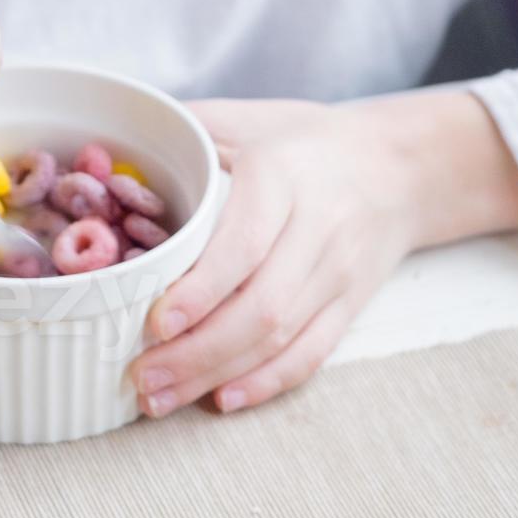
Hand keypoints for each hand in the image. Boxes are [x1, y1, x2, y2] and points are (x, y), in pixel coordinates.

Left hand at [130, 97, 417, 418]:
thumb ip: (189, 129)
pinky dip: (266, 383)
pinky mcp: (350, 306)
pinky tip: (222, 399)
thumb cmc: (305, 139)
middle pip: (262, 308)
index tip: (156, 322)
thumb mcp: (249, 118)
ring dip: (218, 375)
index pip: (245, 246)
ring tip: (161, 399)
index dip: (201, 291)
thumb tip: (116, 145)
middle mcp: (317, 231)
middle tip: (141, 376)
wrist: (400, 166)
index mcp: (283, 178)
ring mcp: (338, 275)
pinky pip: (311, 354)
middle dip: (197, 352)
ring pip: (281, 339)